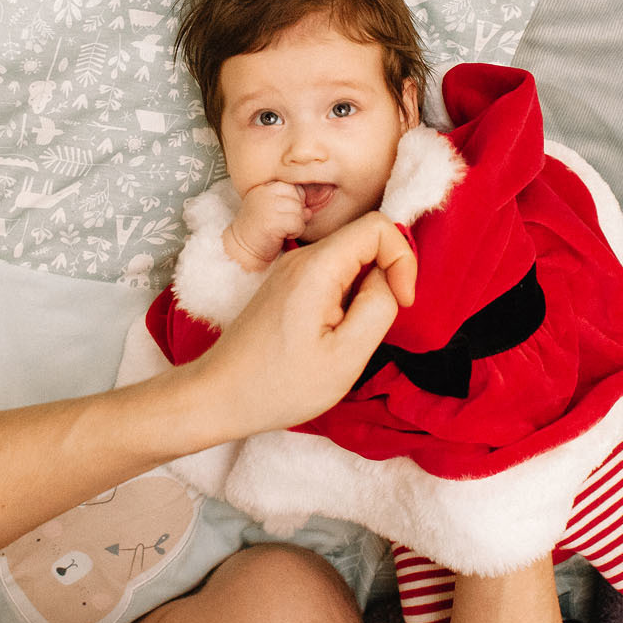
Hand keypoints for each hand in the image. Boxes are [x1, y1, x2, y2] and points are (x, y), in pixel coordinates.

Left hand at [192, 212, 416, 436]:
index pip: (377, 226)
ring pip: (349, 261)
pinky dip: (346, 299)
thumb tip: (388, 280)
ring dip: (365, 293)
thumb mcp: (346, 356)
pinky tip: (332, 336)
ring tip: (349, 336)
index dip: (402, 259)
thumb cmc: (280, 385)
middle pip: (364, 241)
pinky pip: (331, 276)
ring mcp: (290, 271)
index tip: (403, 303)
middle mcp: (301, 258)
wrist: (219, 396)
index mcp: (316, 267)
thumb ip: (378, 308)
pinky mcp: (286, 287)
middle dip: (386, 278)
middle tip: (375, 326)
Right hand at [222, 180, 307, 269]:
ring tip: (281, 230)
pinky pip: (298, 224)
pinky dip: (294, 233)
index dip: (295, 202)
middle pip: (298, 198)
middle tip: (282, 223)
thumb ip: (291, 204)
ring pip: (300, 211)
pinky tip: (281, 236)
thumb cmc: (259, 231)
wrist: (242, 249)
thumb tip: (308, 210)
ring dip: (296, 224)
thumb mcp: (274, 211)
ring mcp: (268, 206)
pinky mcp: (272, 221)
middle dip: (296, 213)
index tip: (284, 214)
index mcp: (264, 187)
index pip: (293, 187)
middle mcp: (265, 193)